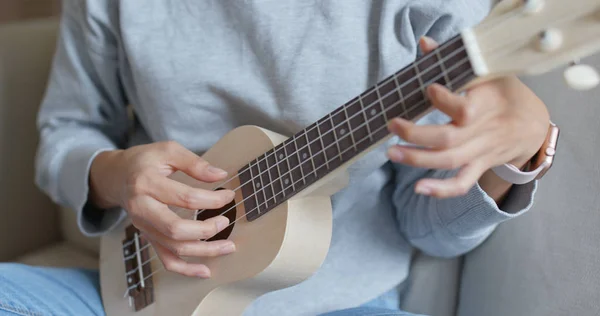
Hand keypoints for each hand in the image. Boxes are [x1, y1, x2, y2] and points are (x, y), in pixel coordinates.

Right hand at [89, 141, 235, 277]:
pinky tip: (205, 271)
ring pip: (174, 248)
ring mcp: (144, 227)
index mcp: (146, 183)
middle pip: (175, 229)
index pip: (185, 197)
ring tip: (228, 246)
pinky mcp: (148, 237)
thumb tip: (220, 175)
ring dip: (204, 251)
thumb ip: (194, 163)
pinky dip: (186, 269)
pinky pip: (166, 260)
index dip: (212, 199)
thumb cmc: (145, 161)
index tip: (229, 196)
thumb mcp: (168, 151)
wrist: (117, 176)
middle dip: (206, 229)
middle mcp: (142, 209)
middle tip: (226, 221)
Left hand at [386, 36, 549, 198]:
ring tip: (392, 153)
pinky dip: (442, 190)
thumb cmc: (504, 92)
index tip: (428, 88)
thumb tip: (424, 43)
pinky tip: (419, 190)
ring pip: (450, 161)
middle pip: (449, 139)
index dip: (446, 100)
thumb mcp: (486, 71)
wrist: (533, 123)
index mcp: (486, 103)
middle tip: (392, 124)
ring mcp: (481, 151)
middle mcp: (483, 130)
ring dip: (419, 160)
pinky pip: (463, 183)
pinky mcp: (479, 166)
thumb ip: (452, 59)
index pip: (465, 107)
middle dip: (417, 135)